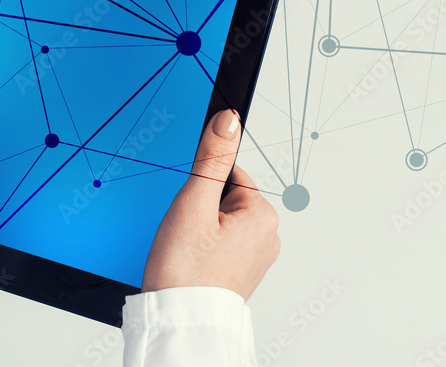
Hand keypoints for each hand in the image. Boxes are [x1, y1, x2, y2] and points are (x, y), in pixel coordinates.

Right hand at [142, 109, 280, 301]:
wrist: (178, 324)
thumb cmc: (185, 272)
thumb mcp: (194, 203)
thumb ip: (211, 157)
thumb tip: (228, 120)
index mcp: (263, 216)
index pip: (228, 174)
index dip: (201, 188)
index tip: (190, 212)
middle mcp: (268, 237)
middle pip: (222, 198)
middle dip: (198, 211)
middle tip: (186, 237)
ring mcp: (256, 258)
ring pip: (218, 223)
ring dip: (198, 232)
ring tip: (187, 255)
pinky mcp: (241, 274)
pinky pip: (219, 246)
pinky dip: (202, 251)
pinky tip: (191, 266)